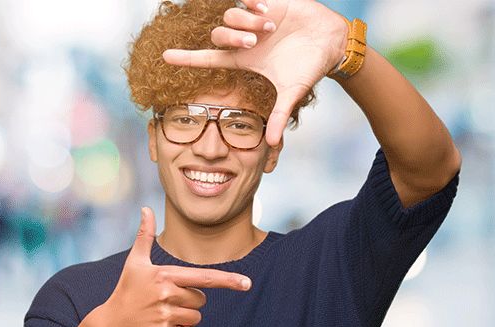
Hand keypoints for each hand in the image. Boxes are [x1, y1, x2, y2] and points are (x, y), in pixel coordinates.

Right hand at [89, 207, 251, 326]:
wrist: (109, 326)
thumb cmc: (126, 291)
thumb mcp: (134, 263)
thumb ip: (144, 236)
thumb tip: (146, 208)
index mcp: (164, 275)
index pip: (204, 277)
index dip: (228, 280)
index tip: (247, 283)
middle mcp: (166, 294)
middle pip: (201, 300)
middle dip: (189, 302)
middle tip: (165, 301)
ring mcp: (164, 316)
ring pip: (197, 318)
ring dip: (185, 318)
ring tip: (162, 315)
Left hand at [162, 0, 347, 146]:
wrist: (330, 42)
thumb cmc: (309, 67)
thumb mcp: (292, 91)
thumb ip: (280, 115)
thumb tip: (271, 144)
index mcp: (245, 60)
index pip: (208, 59)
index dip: (187, 58)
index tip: (164, 57)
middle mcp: (244, 39)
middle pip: (218, 35)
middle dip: (233, 37)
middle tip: (256, 41)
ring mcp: (253, 20)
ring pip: (229, 14)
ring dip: (246, 21)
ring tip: (269, 26)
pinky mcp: (265, 2)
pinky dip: (252, 3)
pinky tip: (268, 11)